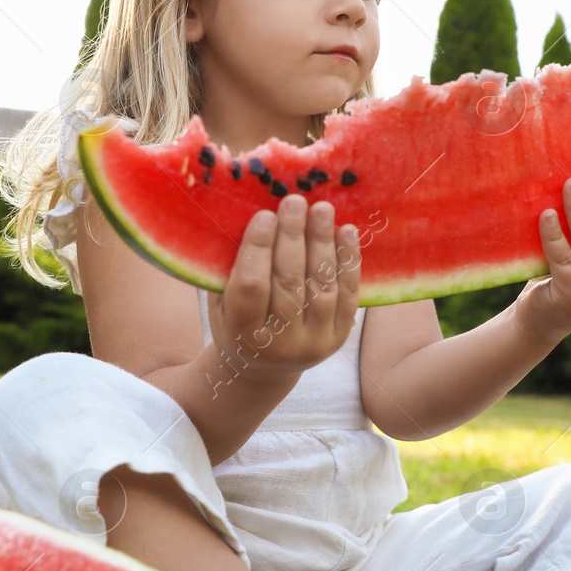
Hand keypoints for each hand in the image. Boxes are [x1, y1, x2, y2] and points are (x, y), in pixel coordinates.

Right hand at [206, 194, 361, 381]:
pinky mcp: (340, 337)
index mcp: (244, 335)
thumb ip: (232, 269)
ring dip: (323, 243)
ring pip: (321, 286)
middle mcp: (281, 344)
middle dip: (293, 238)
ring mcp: (315, 343)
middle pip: (290, 283)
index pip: (252, 287)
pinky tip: (347, 231)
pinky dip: (349, 260)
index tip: (265, 214)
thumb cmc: (235, 323)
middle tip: (295, 201)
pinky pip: (348, 294)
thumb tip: (247, 211)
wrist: (264, 368)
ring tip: (322, 209)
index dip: (259, 249)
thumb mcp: (221, 301)